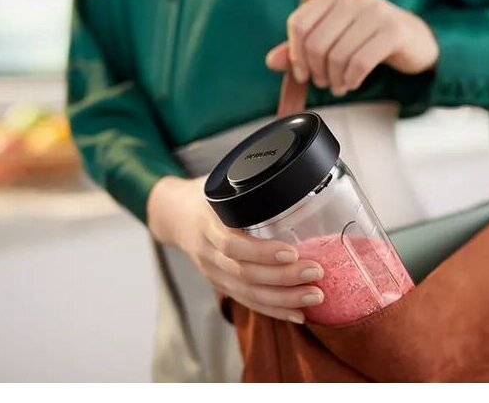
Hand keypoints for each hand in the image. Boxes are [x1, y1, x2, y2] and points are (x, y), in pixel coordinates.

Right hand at [147, 176, 324, 323]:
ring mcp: (213, 272)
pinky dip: (273, 311)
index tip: (291, 251)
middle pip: (244, 274)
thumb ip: (251, 184)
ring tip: (315, 297)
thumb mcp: (221, 183)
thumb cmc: (205, 195)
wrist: (172, 214)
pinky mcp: (221, 285)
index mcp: (207, 224)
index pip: (232, 244)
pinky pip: (247, 302)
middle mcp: (207, 252)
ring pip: (247, 293)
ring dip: (283, 299)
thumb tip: (296, 172)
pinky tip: (298, 315)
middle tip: (316, 272)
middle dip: (283, 278)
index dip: (261, 252)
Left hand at [266, 0, 438, 95]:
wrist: (415, 40)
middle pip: (315, 42)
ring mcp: (376, 11)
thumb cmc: (369, 39)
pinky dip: (351, 79)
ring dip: (334, 80)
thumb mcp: (334, 38)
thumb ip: (301, 48)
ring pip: (337, 55)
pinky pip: (359, 63)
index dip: (294, 54)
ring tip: (339, 85)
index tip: (302, 73)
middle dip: (316, 71)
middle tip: (324, 83)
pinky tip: (353, 82)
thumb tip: (271, 61)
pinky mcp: (393, 30)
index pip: (299, 23)